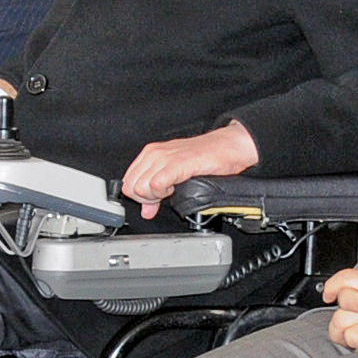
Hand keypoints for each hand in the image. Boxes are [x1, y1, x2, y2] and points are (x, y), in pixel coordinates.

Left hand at [121, 121, 258, 217]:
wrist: (229, 146)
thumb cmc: (207, 158)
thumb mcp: (176, 174)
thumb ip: (157, 192)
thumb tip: (146, 211)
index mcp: (150, 153)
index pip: (128, 182)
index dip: (140, 197)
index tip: (156, 199)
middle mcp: (154, 154)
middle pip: (131, 187)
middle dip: (146, 199)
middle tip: (164, 196)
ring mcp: (164, 158)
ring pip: (140, 188)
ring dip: (155, 197)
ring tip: (172, 190)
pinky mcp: (176, 164)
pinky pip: (155, 185)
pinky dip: (163, 193)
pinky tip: (175, 188)